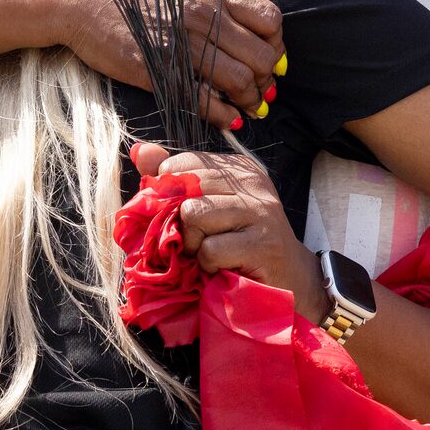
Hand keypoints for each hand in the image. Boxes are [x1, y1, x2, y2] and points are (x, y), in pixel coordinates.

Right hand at [41, 0, 285, 129]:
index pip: (270, 19)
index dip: (277, 39)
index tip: (271, 49)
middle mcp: (203, 17)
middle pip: (261, 55)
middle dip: (269, 74)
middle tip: (265, 84)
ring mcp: (181, 47)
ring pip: (238, 81)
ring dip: (252, 98)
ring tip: (251, 104)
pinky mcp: (157, 73)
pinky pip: (203, 100)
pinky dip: (223, 114)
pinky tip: (229, 118)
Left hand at [137, 144, 328, 319]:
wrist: (289, 278)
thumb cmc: (240, 243)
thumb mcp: (207, 206)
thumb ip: (173, 179)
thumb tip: (140, 150)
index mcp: (240, 168)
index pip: (185, 163)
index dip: (171, 193)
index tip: (185, 216)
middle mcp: (252, 183)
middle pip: (186, 189)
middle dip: (182, 222)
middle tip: (199, 239)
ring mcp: (260, 211)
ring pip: (194, 216)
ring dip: (194, 244)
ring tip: (211, 253)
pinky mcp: (262, 244)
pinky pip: (210, 249)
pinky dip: (208, 264)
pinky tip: (224, 267)